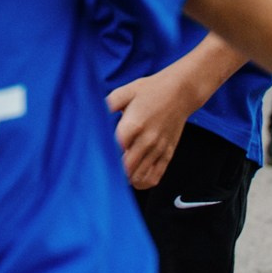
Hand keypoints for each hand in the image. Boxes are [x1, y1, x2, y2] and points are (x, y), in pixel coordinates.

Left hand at [106, 61, 211, 188]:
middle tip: (103, 170)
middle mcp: (147, 139)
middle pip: (126, 168)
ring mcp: (159, 149)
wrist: (180, 92)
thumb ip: (107, 105)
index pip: (114, 150)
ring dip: (126, 178)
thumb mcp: (125, 91)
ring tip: (117, 174)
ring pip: (140, 175)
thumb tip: (91, 114)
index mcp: (133, 124)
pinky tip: (134, 178)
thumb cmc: (150, 90)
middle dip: (114, 171)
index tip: (94, 158)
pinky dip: (143, 182)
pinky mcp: (168, 153)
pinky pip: (156, 176)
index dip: (104, 156)